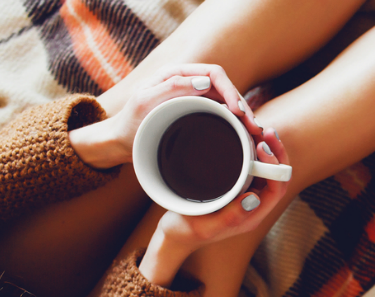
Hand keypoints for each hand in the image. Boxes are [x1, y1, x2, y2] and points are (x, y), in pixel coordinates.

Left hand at [71, 64, 258, 168]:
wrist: (120, 144)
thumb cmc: (129, 124)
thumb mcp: (145, 103)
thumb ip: (171, 88)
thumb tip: (204, 82)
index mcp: (176, 75)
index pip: (213, 74)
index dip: (230, 90)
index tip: (238, 111)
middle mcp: (188, 85)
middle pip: (225, 89)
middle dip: (242, 106)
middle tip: (254, 127)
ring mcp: (194, 101)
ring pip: (226, 103)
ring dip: (242, 116)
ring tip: (254, 133)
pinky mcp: (197, 117)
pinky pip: (221, 116)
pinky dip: (234, 125)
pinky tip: (244, 135)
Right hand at [138, 129, 288, 286]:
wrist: (173, 234)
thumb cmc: (186, 232)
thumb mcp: (205, 226)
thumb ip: (230, 216)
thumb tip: (255, 198)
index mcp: (253, 215)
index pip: (277, 189)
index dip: (275, 166)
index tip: (261, 147)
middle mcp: (254, 203)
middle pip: (277, 176)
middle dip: (276, 152)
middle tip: (266, 131)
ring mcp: (246, 193)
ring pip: (266, 168)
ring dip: (266, 148)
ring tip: (257, 128)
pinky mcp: (235, 184)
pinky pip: (251, 165)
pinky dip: (251, 149)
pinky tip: (243, 134)